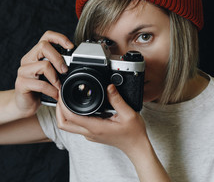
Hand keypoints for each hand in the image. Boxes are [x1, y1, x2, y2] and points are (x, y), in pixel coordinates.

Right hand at [14, 31, 73, 117]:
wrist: (26, 104)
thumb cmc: (41, 87)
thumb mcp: (52, 74)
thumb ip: (59, 66)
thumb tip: (76, 62)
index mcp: (37, 54)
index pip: (47, 36)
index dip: (60, 38)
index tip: (71, 47)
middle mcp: (28, 59)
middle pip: (43, 46)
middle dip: (59, 58)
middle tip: (65, 71)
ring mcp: (23, 71)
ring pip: (43, 65)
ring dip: (56, 78)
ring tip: (60, 86)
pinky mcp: (21, 83)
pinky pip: (40, 84)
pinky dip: (51, 90)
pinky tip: (55, 95)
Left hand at [56, 85, 170, 181]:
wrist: (136, 146)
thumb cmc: (133, 133)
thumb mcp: (128, 113)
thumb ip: (117, 99)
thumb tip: (109, 86)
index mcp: (96, 127)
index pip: (70, 117)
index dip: (62, 105)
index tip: (62, 93)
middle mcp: (90, 132)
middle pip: (63, 124)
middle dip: (58, 109)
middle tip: (61, 96)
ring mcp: (90, 134)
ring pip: (69, 125)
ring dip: (64, 113)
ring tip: (67, 98)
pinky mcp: (92, 134)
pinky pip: (77, 125)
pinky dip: (72, 116)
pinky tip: (79, 106)